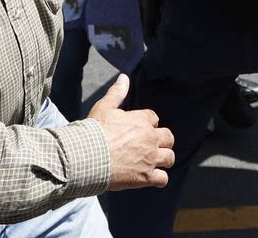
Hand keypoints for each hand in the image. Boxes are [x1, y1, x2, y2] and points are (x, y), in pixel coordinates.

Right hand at [88, 74, 174, 190]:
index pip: (153, 118)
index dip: (147, 124)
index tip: (138, 130)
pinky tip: (151, 178)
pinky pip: (163, 179)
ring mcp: (150, 158)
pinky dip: (159, 179)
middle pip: (168, 137)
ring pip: (170, 157)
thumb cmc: (94, 132)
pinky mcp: (146, 177)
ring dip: (164, 159)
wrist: (87, 157)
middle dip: (162, 141)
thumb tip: (124, 77)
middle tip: (151, 146)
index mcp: (142, 120)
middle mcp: (150, 138)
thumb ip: (117, 93)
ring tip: (154, 162)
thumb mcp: (104, 108)